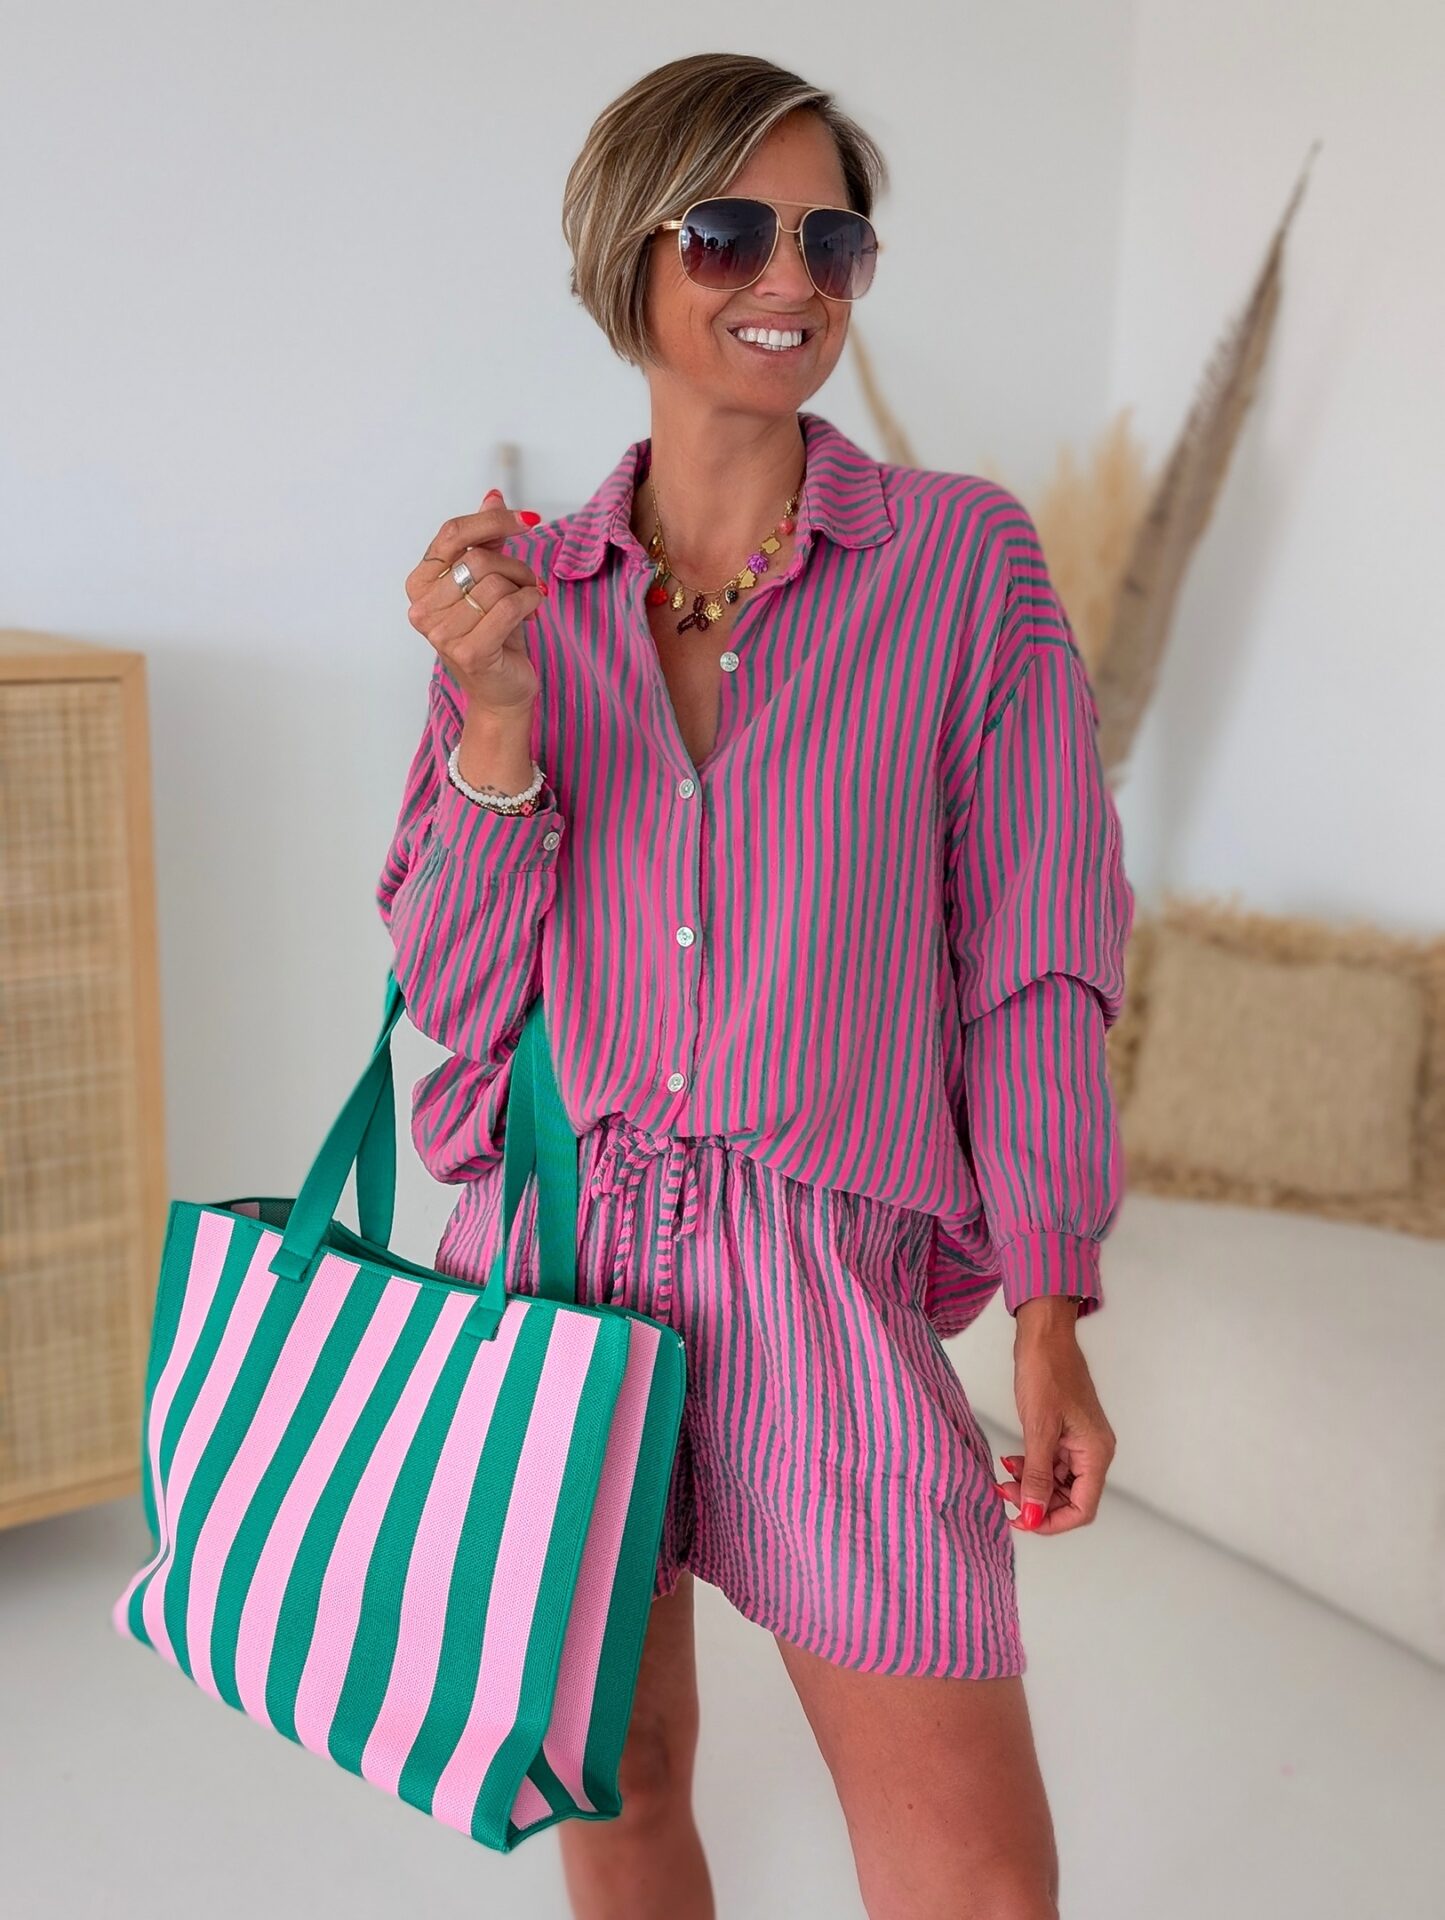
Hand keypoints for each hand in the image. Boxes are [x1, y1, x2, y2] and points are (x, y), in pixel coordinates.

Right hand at [406, 487, 547, 713]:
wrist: (501, 690)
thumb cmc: (492, 636)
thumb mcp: (487, 582)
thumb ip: (486, 541)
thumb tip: (492, 497)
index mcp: (420, 583)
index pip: (453, 534)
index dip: (493, 521)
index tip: (527, 521)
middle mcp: (422, 608)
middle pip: (479, 559)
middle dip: (516, 566)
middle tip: (529, 583)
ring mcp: (441, 633)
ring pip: (496, 583)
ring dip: (525, 588)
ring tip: (529, 602)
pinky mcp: (469, 652)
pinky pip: (509, 606)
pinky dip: (530, 603)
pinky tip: (534, 612)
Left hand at [994, 1313, 1114, 1535]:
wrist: (1043, 1335)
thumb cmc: (1046, 1371)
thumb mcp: (1038, 1429)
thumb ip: (1038, 1476)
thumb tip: (1034, 1514)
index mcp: (1096, 1453)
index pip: (1083, 1508)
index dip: (1052, 1521)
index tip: (1023, 1520)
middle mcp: (1093, 1451)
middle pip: (1070, 1498)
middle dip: (1038, 1502)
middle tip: (1006, 1494)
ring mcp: (1079, 1441)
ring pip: (1058, 1482)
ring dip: (1032, 1485)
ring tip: (1004, 1477)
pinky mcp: (1065, 1431)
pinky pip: (1051, 1462)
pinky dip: (1031, 1467)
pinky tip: (1012, 1462)